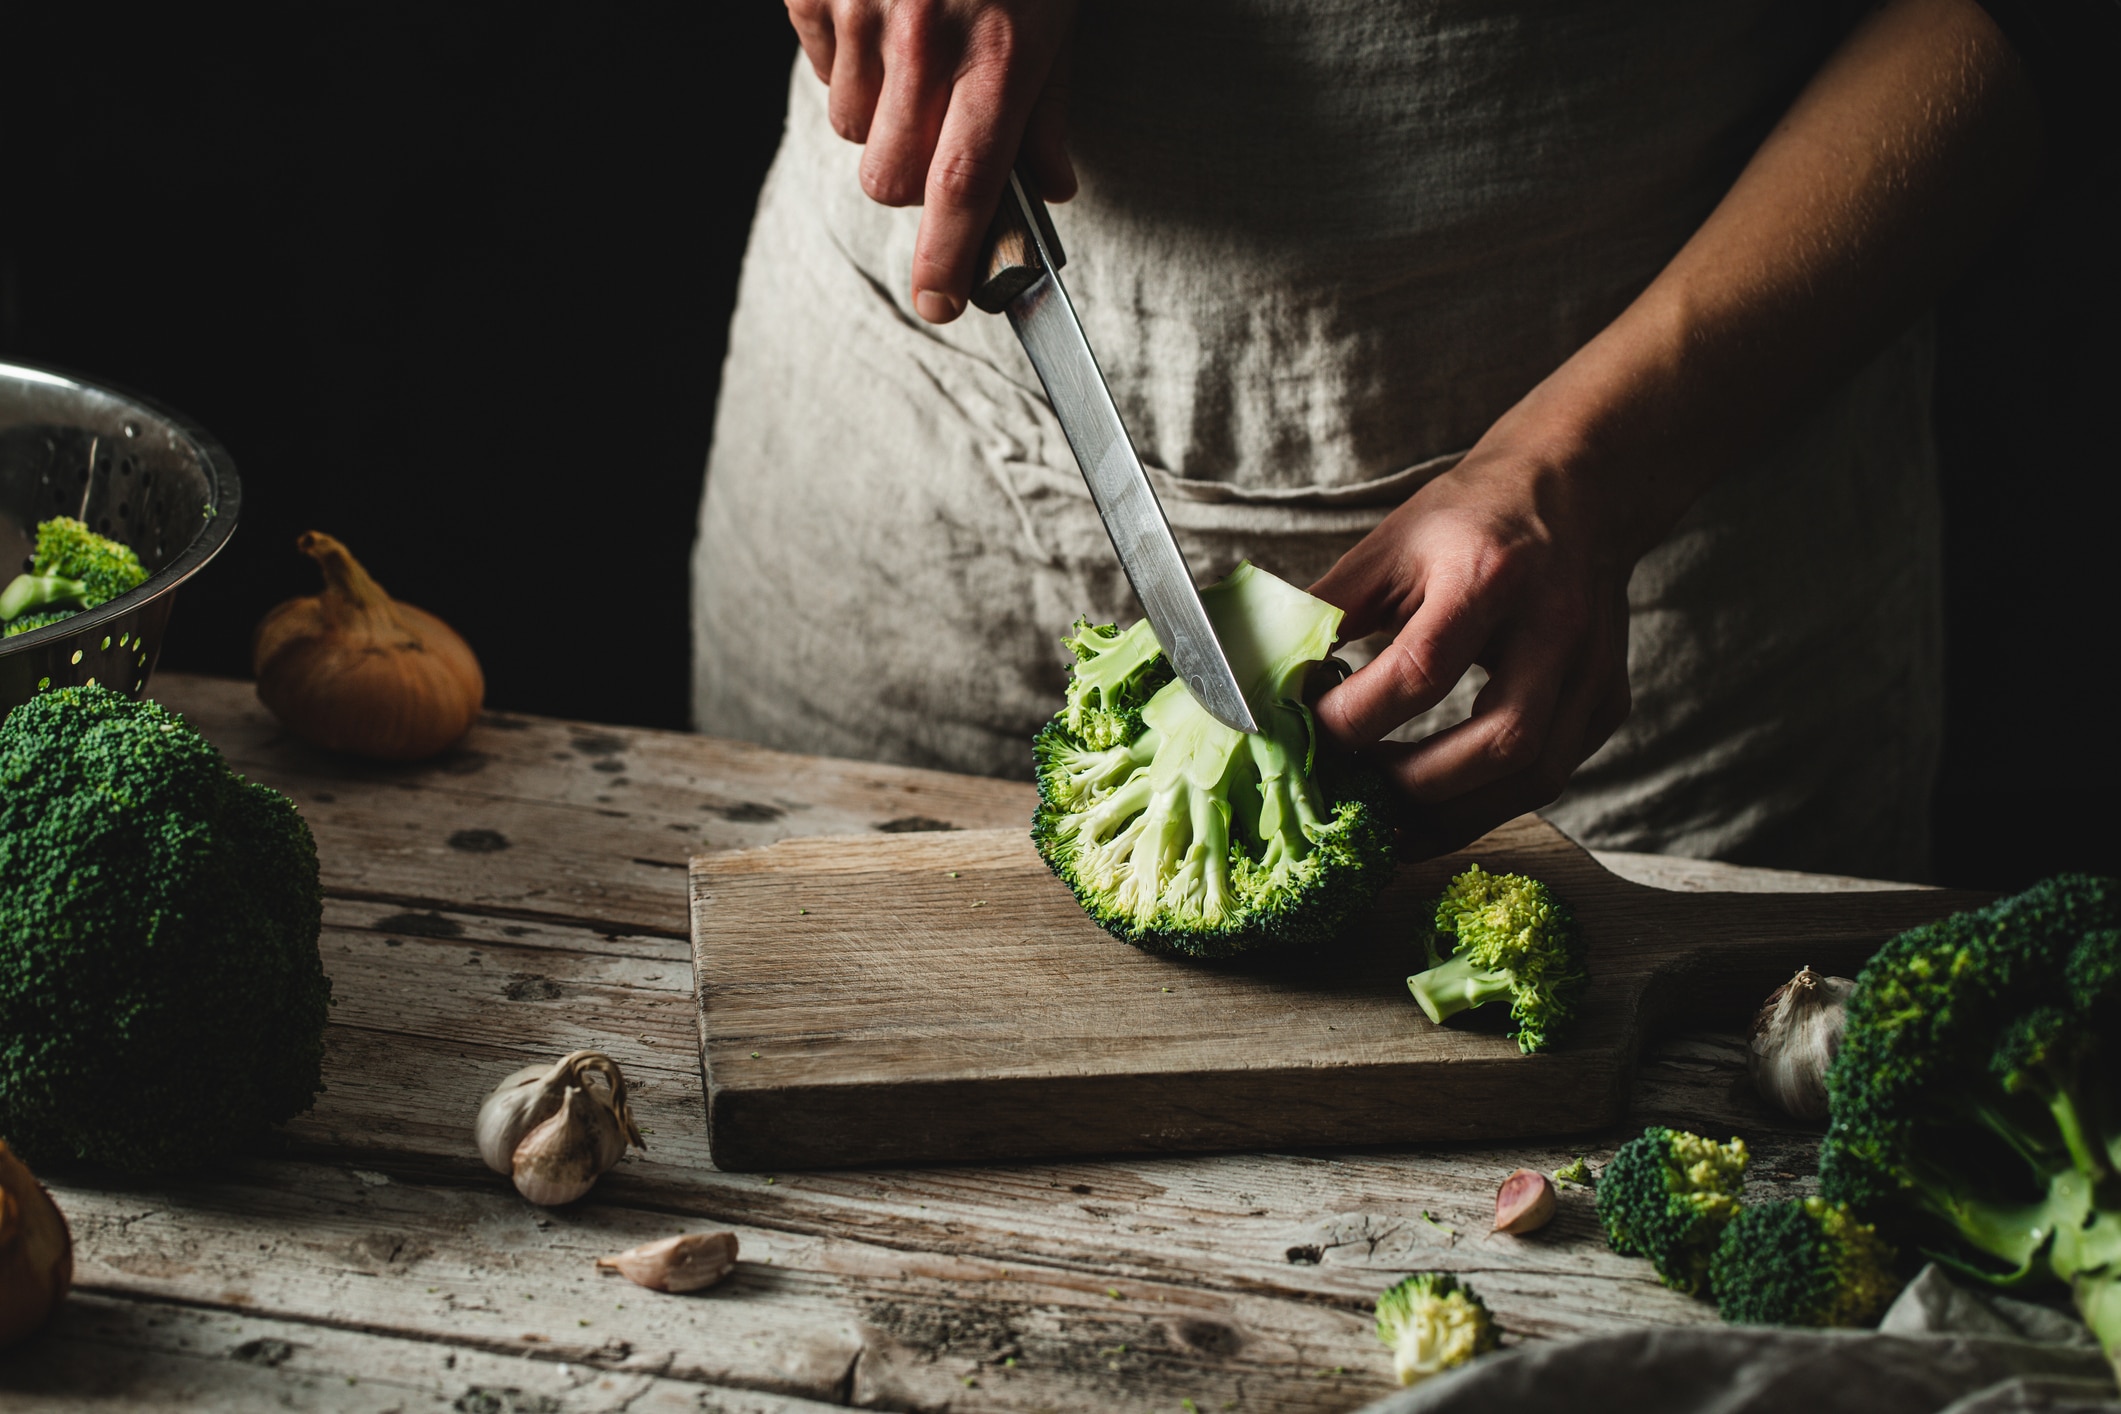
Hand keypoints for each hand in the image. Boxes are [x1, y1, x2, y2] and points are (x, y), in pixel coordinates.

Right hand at [786, 0, 1077, 322]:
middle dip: (909, 179)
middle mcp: (925, 37)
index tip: (939, 303)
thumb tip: (1049, 188)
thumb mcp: (1054, 16)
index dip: (946, 257)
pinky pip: (818, 66)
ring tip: (910, 54)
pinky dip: (843, 57)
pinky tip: (878, 15)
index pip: (964, 186)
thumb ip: (1047, 107)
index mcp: (998, 52)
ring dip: (875, 114)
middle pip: (891, 178)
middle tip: (937, 130)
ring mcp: (863, 10)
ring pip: (849, 128)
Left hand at [1309, 429, 1636, 859]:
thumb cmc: (1471, 519)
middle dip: (1415, 786)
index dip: (1358, 717)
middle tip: (1353, 791)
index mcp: (1491, 575)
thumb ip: (1329, 612)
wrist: (1574, 490)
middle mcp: (1556, 626)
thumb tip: (1262, 673)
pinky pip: (1550, 777)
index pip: (1424, 670)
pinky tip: (1435, 804)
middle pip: (1501, 742)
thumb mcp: (1389, 547)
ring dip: (1453, 814)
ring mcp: (1593, 670)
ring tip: (1387, 817)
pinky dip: (1487, 803)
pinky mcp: (1607, 702)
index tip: (1308, 732)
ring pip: (1535, 777)